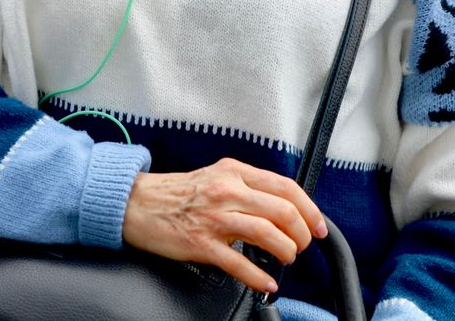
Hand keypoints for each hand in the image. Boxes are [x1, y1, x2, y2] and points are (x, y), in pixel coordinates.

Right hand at [121, 158, 325, 294]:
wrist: (136, 203)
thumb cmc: (177, 193)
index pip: (286, 187)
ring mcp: (214, 218)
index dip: (310, 209)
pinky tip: (266, 283)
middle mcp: (226, 191)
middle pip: (283, 212)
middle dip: (302, 235)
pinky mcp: (201, 243)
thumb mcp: (216, 176)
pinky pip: (239, 264)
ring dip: (286, 253)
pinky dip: (259, 278)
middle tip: (301, 246)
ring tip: (286, 260)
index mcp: (234, 172)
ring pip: (267, 235)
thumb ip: (247, 186)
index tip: (318, 226)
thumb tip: (282, 206)